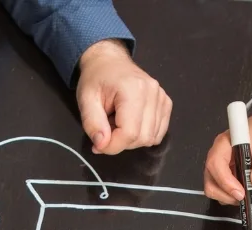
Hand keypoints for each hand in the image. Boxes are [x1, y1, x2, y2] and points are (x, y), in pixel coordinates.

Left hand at [77, 39, 171, 155]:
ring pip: (151, 138)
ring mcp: (162, 98)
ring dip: (132, 139)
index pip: (129, 133)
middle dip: (121, 142)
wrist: (109, 62)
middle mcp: (153, 93)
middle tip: (108, 129)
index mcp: (133, 90)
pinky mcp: (166, 104)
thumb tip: (101, 145)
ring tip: (119, 123)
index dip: (113, 146)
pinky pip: (158, 133)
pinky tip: (131, 123)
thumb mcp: (85, 100)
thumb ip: (92, 123)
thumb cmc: (96, 79)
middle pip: (142, 138)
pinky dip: (143, 135)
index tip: (99, 144)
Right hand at [204, 105, 251, 204]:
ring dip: (228, 197)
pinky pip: (222, 189)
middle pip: (210, 179)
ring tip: (249, 195)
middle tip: (246, 198)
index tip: (241, 192)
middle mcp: (218, 154)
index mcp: (226, 142)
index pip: (216, 164)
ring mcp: (221, 165)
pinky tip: (247, 193)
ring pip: (214, 187)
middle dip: (225, 194)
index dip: (225, 181)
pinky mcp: (225, 173)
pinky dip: (232, 196)